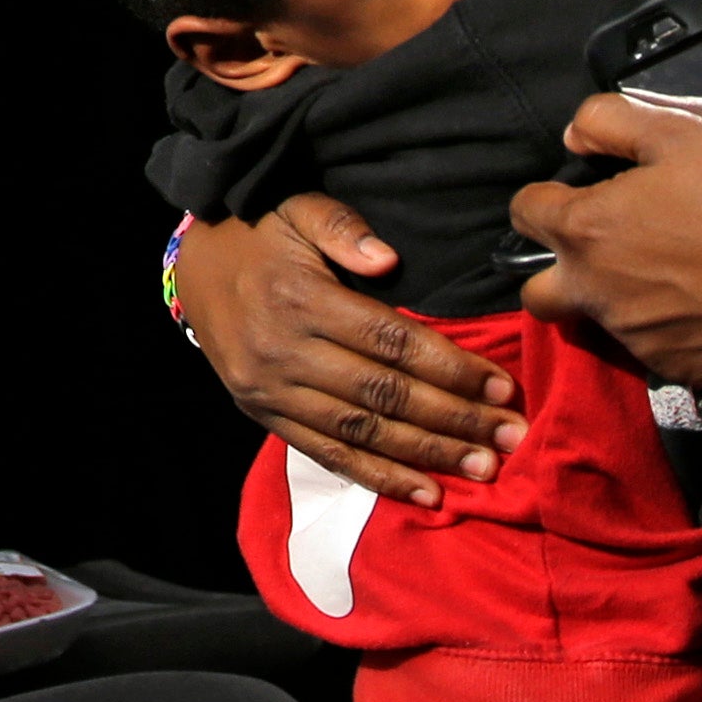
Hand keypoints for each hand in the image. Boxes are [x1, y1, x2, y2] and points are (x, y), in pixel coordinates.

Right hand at [173, 198, 525, 506]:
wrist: (191, 268)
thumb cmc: (259, 233)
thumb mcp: (298, 209)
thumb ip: (343, 229)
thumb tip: (388, 261)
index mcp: (300, 299)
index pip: (390, 342)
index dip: (449, 368)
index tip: (499, 386)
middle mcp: (284, 352)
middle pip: (383, 395)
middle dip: (454, 419)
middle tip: (510, 437)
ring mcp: (271, 390)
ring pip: (360, 432)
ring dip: (426, 455)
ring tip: (483, 469)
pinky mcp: (264, 414)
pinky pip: (327, 454)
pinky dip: (378, 477)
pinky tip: (426, 493)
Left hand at [511, 94, 701, 389]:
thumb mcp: (677, 129)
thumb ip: (608, 121)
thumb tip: (573, 137)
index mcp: (586, 231)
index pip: (524, 213)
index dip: (548, 198)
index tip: (580, 194)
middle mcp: (598, 293)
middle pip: (538, 293)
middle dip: (557, 272)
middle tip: (606, 251)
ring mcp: (637, 340)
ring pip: (604, 323)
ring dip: (622, 301)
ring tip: (678, 275)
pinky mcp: (678, 372)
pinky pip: (657, 352)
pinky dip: (671, 331)